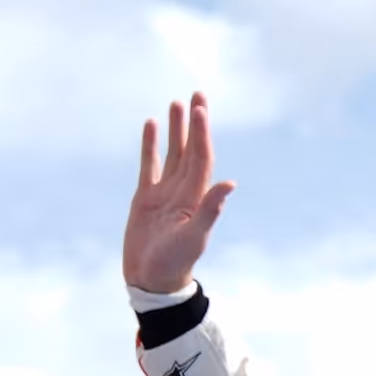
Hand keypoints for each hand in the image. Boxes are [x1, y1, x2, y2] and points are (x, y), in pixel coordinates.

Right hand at [125, 94, 230, 292]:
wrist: (152, 281)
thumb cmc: (175, 262)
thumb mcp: (194, 237)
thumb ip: (210, 210)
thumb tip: (230, 184)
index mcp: (196, 196)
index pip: (201, 157)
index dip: (201, 132)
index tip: (200, 108)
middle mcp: (183, 190)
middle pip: (190, 149)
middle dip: (193, 122)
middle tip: (197, 94)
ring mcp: (164, 192)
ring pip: (172, 153)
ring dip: (175, 129)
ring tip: (175, 103)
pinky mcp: (144, 198)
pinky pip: (149, 165)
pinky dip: (150, 145)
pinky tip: (151, 126)